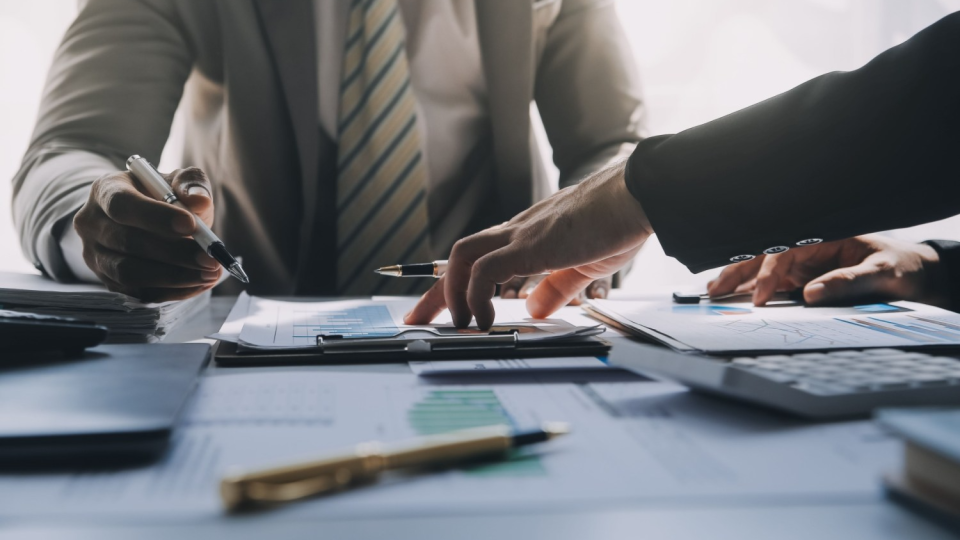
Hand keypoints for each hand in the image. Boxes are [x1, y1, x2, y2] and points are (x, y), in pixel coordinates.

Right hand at [73, 167, 220, 301]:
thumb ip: (191, 184)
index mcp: (106, 190)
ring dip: (174, 277)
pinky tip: (199, 283)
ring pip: (129, 273)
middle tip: (210, 259)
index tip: (191, 225)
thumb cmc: (163, 197)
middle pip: (127, 243)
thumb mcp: (178, 181)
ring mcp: (95, 256)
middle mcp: (92, 224)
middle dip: (174, 253)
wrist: (145, 220)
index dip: (156, 217)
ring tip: (209, 274)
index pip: (122, 204)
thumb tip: (199, 201)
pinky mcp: (108, 281)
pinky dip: (172, 291)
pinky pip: (138, 293)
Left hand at [405, 160, 650, 328]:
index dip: (454, 284)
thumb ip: (556, 286)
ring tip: (458, 324)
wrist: (636, 197)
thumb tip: (535, 308)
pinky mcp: (531, 244)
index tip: (439, 309)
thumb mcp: (582, 265)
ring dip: (452, 292)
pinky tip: (486, 320)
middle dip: (435, 291)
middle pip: (458, 256)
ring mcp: (521, 235)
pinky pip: (486, 270)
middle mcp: (516, 232)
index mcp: (526, 236)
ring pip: (462, 256)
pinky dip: (476, 296)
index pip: (477, 259)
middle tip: (417, 319)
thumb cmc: (616, 223)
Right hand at [708, 235, 948, 307]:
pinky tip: (734, 297)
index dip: (768, 273)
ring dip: (738, 280)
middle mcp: (809, 249)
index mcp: (823, 237)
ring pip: (763, 269)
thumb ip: (847, 281)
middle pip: (765, 257)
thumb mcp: (882, 272)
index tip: (760, 297)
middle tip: (714, 290)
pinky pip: (774, 284)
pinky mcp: (804, 279)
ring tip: (714, 292)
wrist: (918, 275)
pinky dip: (752, 290)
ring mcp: (804, 265)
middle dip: (737, 272)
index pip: (784, 251)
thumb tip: (810, 294)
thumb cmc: (903, 267)